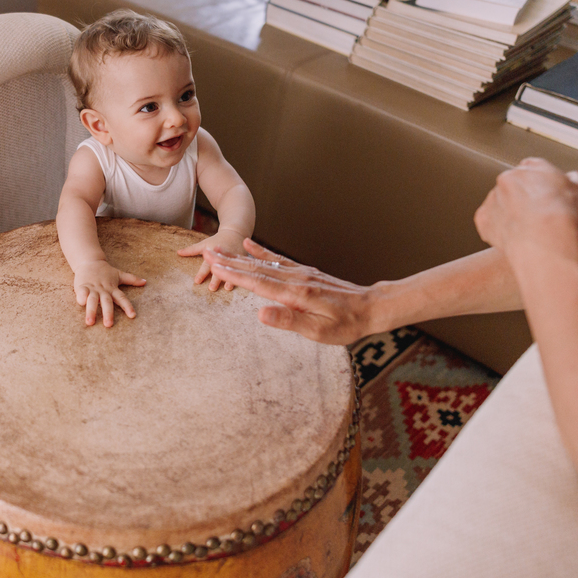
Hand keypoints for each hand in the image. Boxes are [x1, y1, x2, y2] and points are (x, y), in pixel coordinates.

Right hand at [73, 260, 145, 326]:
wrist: (89, 261)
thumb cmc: (105, 271)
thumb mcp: (119, 274)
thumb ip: (132, 279)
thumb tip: (145, 282)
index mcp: (112, 288)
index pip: (122, 298)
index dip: (127, 306)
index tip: (132, 316)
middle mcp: (103, 290)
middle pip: (107, 302)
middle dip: (108, 313)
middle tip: (108, 325)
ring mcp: (92, 288)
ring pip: (92, 300)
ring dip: (91, 311)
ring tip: (90, 322)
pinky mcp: (82, 286)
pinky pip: (82, 292)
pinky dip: (81, 297)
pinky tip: (81, 303)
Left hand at [178, 229, 247, 290]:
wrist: (235, 232)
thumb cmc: (217, 240)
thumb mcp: (204, 243)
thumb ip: (191, 250)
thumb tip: (178, 252)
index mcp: (213, 252)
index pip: (206, 265)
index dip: (201, 273)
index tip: (197, 281)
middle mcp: (224, 255)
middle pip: (219, 268)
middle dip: (215, 278)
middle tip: (211, 288)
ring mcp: (234, 257)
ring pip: (232, 269)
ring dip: (230, 278)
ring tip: (227, 288)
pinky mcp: (243, 259)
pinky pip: (243, 267)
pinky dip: (242, 274)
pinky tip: (242, 282)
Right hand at [203, 239, 378, 344]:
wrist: (370, 307)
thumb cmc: (346, 325)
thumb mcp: (319, 332)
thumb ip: (289, 321)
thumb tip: (261, 314)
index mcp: (296, 294)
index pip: (258, 283)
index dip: (234, 275)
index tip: (214, 266)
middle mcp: (295, 279)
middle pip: (257, 268)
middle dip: (230, 261)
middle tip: (207, 253)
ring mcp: (300, 273)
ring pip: (264, 262)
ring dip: (240, 256)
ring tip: (220, 250)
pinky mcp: (305, 272)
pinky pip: (278, 259)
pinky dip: (262, 251)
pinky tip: (250, 246)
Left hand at [474, 158, 577, 263]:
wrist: (546, 239)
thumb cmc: (565, 216)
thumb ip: (575, 179)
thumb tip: (572, 179)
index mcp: (532, 168)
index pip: (532, 169)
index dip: (539, 184)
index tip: (545, 196)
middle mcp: (508, 179)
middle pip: (513, 187)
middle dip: (523, 200)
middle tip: (538, 218)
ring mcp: (493, 198)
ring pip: (499, 206)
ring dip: (509, 215)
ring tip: (528, 232)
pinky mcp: (483, 219)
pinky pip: (488, 224)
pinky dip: (498, 231)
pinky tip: (514, 239)